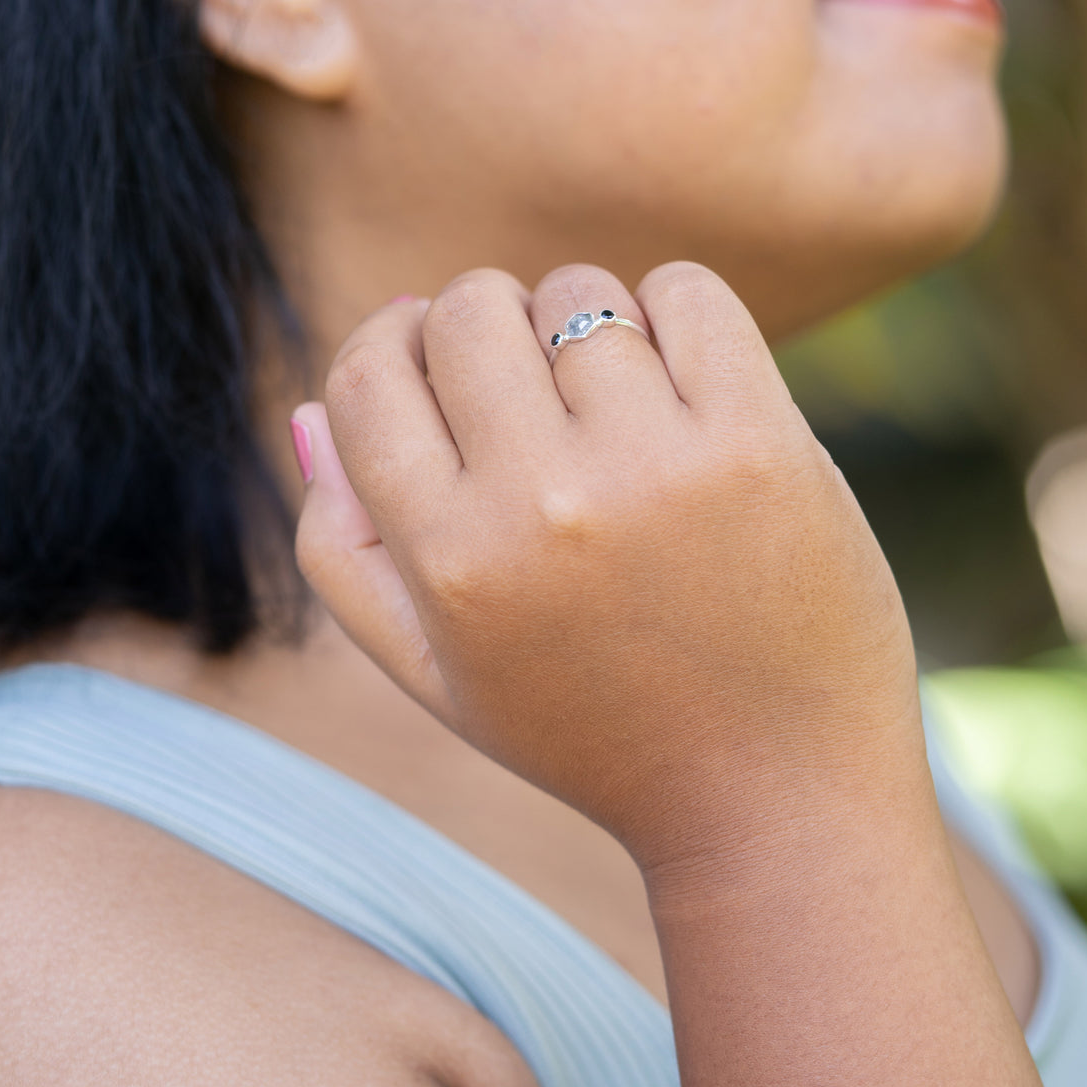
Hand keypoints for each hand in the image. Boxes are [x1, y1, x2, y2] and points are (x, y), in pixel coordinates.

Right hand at [294, 262, 921, 875]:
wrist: (778, 795)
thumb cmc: (598, 728)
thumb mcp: (441, 672)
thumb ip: (346, 550)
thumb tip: (308, 410)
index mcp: (450, 561)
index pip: (367, 376)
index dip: (392, 342)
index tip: (431, 353)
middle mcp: (542, 504)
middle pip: (468, 309)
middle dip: (490, 325)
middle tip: (536, 385)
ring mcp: (655, 465)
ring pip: (577, 293)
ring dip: (589, 327)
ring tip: (622, 403)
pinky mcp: (758, 440)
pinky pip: (687, 291)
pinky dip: (678, 315)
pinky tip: (688, 384)